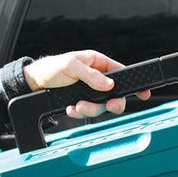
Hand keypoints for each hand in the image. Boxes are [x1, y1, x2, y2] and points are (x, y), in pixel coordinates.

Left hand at [23, 50, 150, 118]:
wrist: (34, 84)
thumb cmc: (51, 68)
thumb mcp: (71, 65)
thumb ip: (91, 75)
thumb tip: (109, 84)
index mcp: (98, 63)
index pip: (121, 73)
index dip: (133, 83)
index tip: (143, 93)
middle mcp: (97, 79)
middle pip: (115, 96)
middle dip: (109, 104)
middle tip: (107, 106)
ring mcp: (90, 92)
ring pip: (101, 107)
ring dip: (90, 109)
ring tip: (77, 105)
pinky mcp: (82, 103)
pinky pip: (88, 113)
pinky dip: (79, 113)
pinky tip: (70, 108)